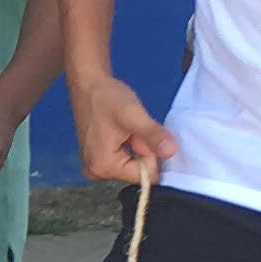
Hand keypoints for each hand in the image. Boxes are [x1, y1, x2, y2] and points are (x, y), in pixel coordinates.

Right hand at [67, 72, 176, 187]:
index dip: (150, 154)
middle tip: (129, 130)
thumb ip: (153, 135)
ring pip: (132, 167)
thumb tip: (172, 153)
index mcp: (104, 167)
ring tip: (122, 129)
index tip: (138, 134)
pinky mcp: (96, 161)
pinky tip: (118, 133)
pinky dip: (127, 148)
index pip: (146, 176)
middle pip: (138, 173)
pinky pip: (123, 161)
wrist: (88, 85)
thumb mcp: (133, 115)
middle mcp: (96, 173)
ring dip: (135, 148)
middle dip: (141, 151)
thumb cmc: (106, 97)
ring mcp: (95, 169)